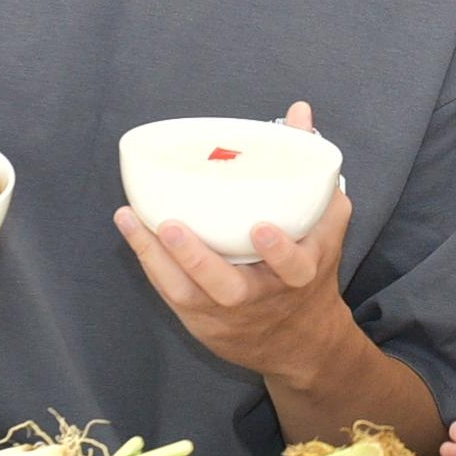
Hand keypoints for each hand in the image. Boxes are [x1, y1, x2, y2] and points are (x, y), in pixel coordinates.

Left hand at [114, 99, 358, 379]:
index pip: (294, 267)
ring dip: (158, 258)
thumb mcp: (324, 224)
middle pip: (228, 287)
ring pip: (189, 292)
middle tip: (171, 225)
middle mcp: (261, 299)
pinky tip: (131, 230)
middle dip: (198, 259)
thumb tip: (299, 112)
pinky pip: (171, 293)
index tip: (262, 228)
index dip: (279, 251)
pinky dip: (150, 263)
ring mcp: (226, 314)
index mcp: (301, 275)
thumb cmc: (310, 269)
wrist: (300, 342)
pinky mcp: (201, 321)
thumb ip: (312, 169)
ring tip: (131, 220)